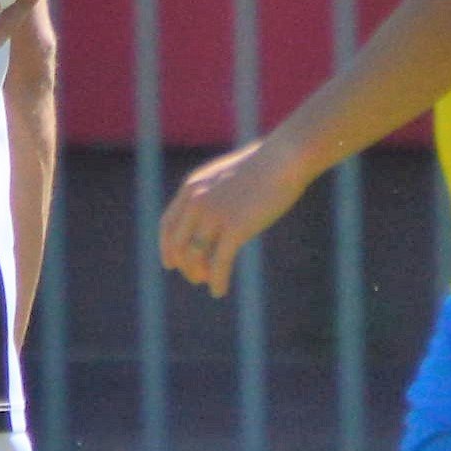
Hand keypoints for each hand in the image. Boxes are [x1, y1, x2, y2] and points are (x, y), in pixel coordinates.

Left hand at [157, 140, 307, 300]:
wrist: (284, 158)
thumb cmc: (263, 166)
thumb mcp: (228, 177)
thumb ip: (215, 194)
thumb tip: (214, 214)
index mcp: (192, 188)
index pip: (167, 224)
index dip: (166, 247)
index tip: (170, 263)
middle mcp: (196, 202)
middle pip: (178, 243)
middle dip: (184, 264)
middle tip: (194, 277)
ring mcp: (214, 215)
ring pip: (195, 256)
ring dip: (198, 274)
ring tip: (207, 283)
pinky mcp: (235, 228)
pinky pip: (219, 263)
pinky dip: (217, 280)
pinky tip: (219, 292)